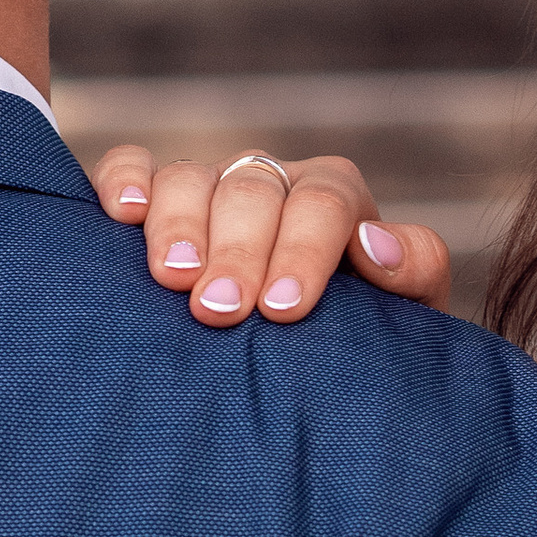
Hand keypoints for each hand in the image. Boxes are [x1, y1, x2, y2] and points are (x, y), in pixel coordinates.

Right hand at [89, 143, 452, 322]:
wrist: (308, 368)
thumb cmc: (358, 343)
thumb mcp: (407, 314)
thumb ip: (414, 270)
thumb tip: (374, 246)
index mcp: (336, 201)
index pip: (325, 202)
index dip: (302, 250)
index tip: (281, 310)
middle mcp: (272, 183)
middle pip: (252, 191)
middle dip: (237, 250)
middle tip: (219, 310)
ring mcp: (211, 188)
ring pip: (190, 177)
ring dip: (179, 224)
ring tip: (171, 276)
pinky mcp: (155, 199)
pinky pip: (131, 168)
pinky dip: (123, 181)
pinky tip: (123, 215)